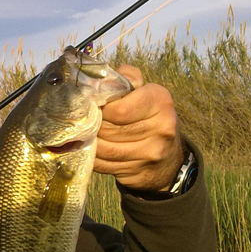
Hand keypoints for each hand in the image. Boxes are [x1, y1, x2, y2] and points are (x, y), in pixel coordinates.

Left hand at [94, 65, 183, 190]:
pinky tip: (89, 149)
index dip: (100, 109)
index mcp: (160, 101)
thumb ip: (125, 78)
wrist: (167, 157)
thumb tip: (99, 80)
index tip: (95, 107)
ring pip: (103, 148)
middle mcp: (161, 128)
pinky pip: (103, 165)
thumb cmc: (147, 115)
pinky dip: (91, 156)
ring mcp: (151, 153)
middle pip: (108, 129)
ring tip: (83, 134)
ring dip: (88, 141)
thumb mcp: (142, 90)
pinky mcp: (139, 172)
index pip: (119, 109)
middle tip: (84, 122)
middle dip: (91, 125)